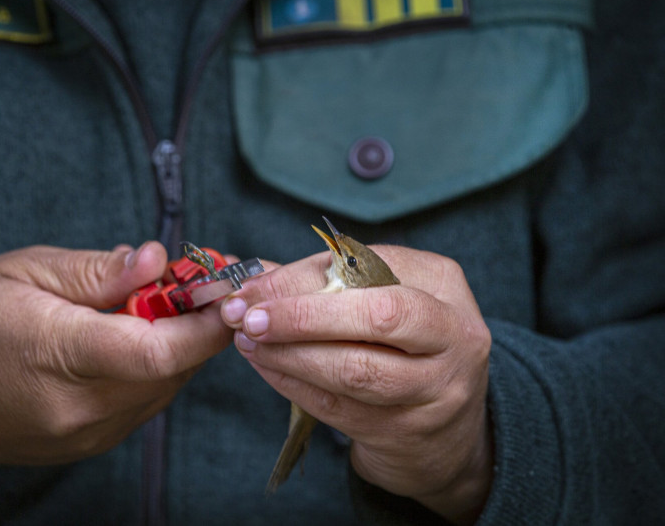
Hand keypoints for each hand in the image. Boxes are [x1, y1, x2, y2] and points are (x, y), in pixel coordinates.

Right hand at [0, 243, 231, 511]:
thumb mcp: (22, 272)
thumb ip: (96, 271)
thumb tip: (156, 259)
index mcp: (58, 356)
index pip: (158, 350)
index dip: (205, 321)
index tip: (228, 289)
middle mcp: (80, 409)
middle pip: (173, 369)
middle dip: (199, 324)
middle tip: (201, 283)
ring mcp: (87, 435)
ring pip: (166, 387)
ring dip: (180, 345)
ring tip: (166, 304)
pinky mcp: (90, 444)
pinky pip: (146, 402)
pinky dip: (157, 367)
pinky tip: (138, 336)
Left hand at [221, 246, 492, 524]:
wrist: (449, 429)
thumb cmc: (403, 345)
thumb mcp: (381, 299)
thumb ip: (323, 284)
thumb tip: (256, 281)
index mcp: (442, 283)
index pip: (366, 267)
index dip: (302, 277)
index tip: (251, 287)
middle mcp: (451, 333)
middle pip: (376, 316)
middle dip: (301, 316)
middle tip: (247, 317)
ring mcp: (435, 387)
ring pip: (354, 369)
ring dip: (289, 354)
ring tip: (248, 341)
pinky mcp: (408, 430)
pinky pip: (339, 407)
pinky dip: (294, 384)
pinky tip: (267, 367)